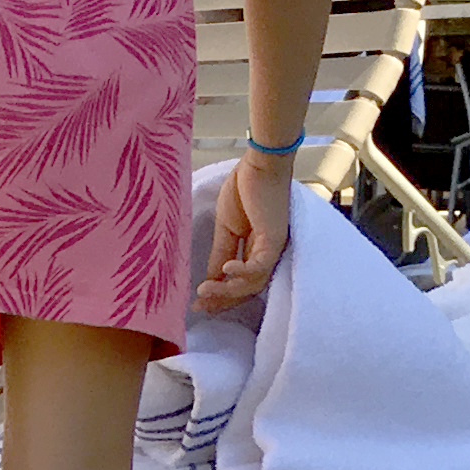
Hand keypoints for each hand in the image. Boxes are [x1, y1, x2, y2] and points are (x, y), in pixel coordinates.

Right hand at [193, 150, 292, 318]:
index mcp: (255, 250)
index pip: (239, 283)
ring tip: (204, 290)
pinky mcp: (274, 239)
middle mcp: (266, 254)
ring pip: (252, 283)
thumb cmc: (245, 187)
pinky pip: (259, 266)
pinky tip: (226, 270)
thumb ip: (221, 253)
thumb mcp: (226, 227)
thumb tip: (212, 278)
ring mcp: (272, 248)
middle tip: (198, 306)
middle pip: (246, 289)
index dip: (219, 296)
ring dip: (227, 290)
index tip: (196, 304)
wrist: (260, 162)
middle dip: (221, 301)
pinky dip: (242, 272)